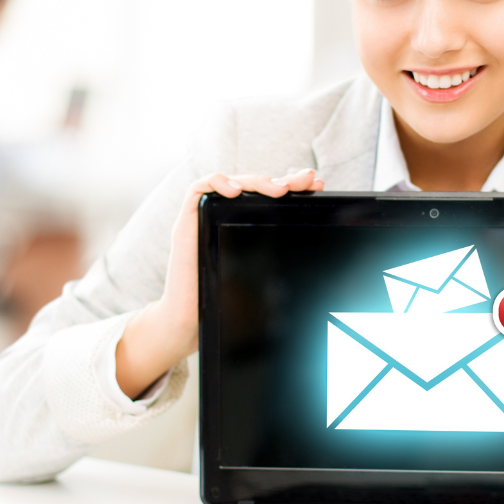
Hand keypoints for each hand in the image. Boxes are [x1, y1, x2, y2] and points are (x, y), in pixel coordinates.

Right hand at [115, 168, 323, 398]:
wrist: (189, 323)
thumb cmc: (225, 304)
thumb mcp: (264, 279)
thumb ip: (280, 260)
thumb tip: (312, 249)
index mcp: (245, 225)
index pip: (271, 196)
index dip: (293, 186)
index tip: (316, 186)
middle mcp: (225, 216)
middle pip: (255, 186)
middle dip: (283, 180)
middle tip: (303, 183)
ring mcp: (206, 217)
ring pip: (233, 182)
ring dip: (257, 180)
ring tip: (278, 189)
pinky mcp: (187, 222)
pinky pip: (198, 189)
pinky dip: (218, 183)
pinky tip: (236, 192)